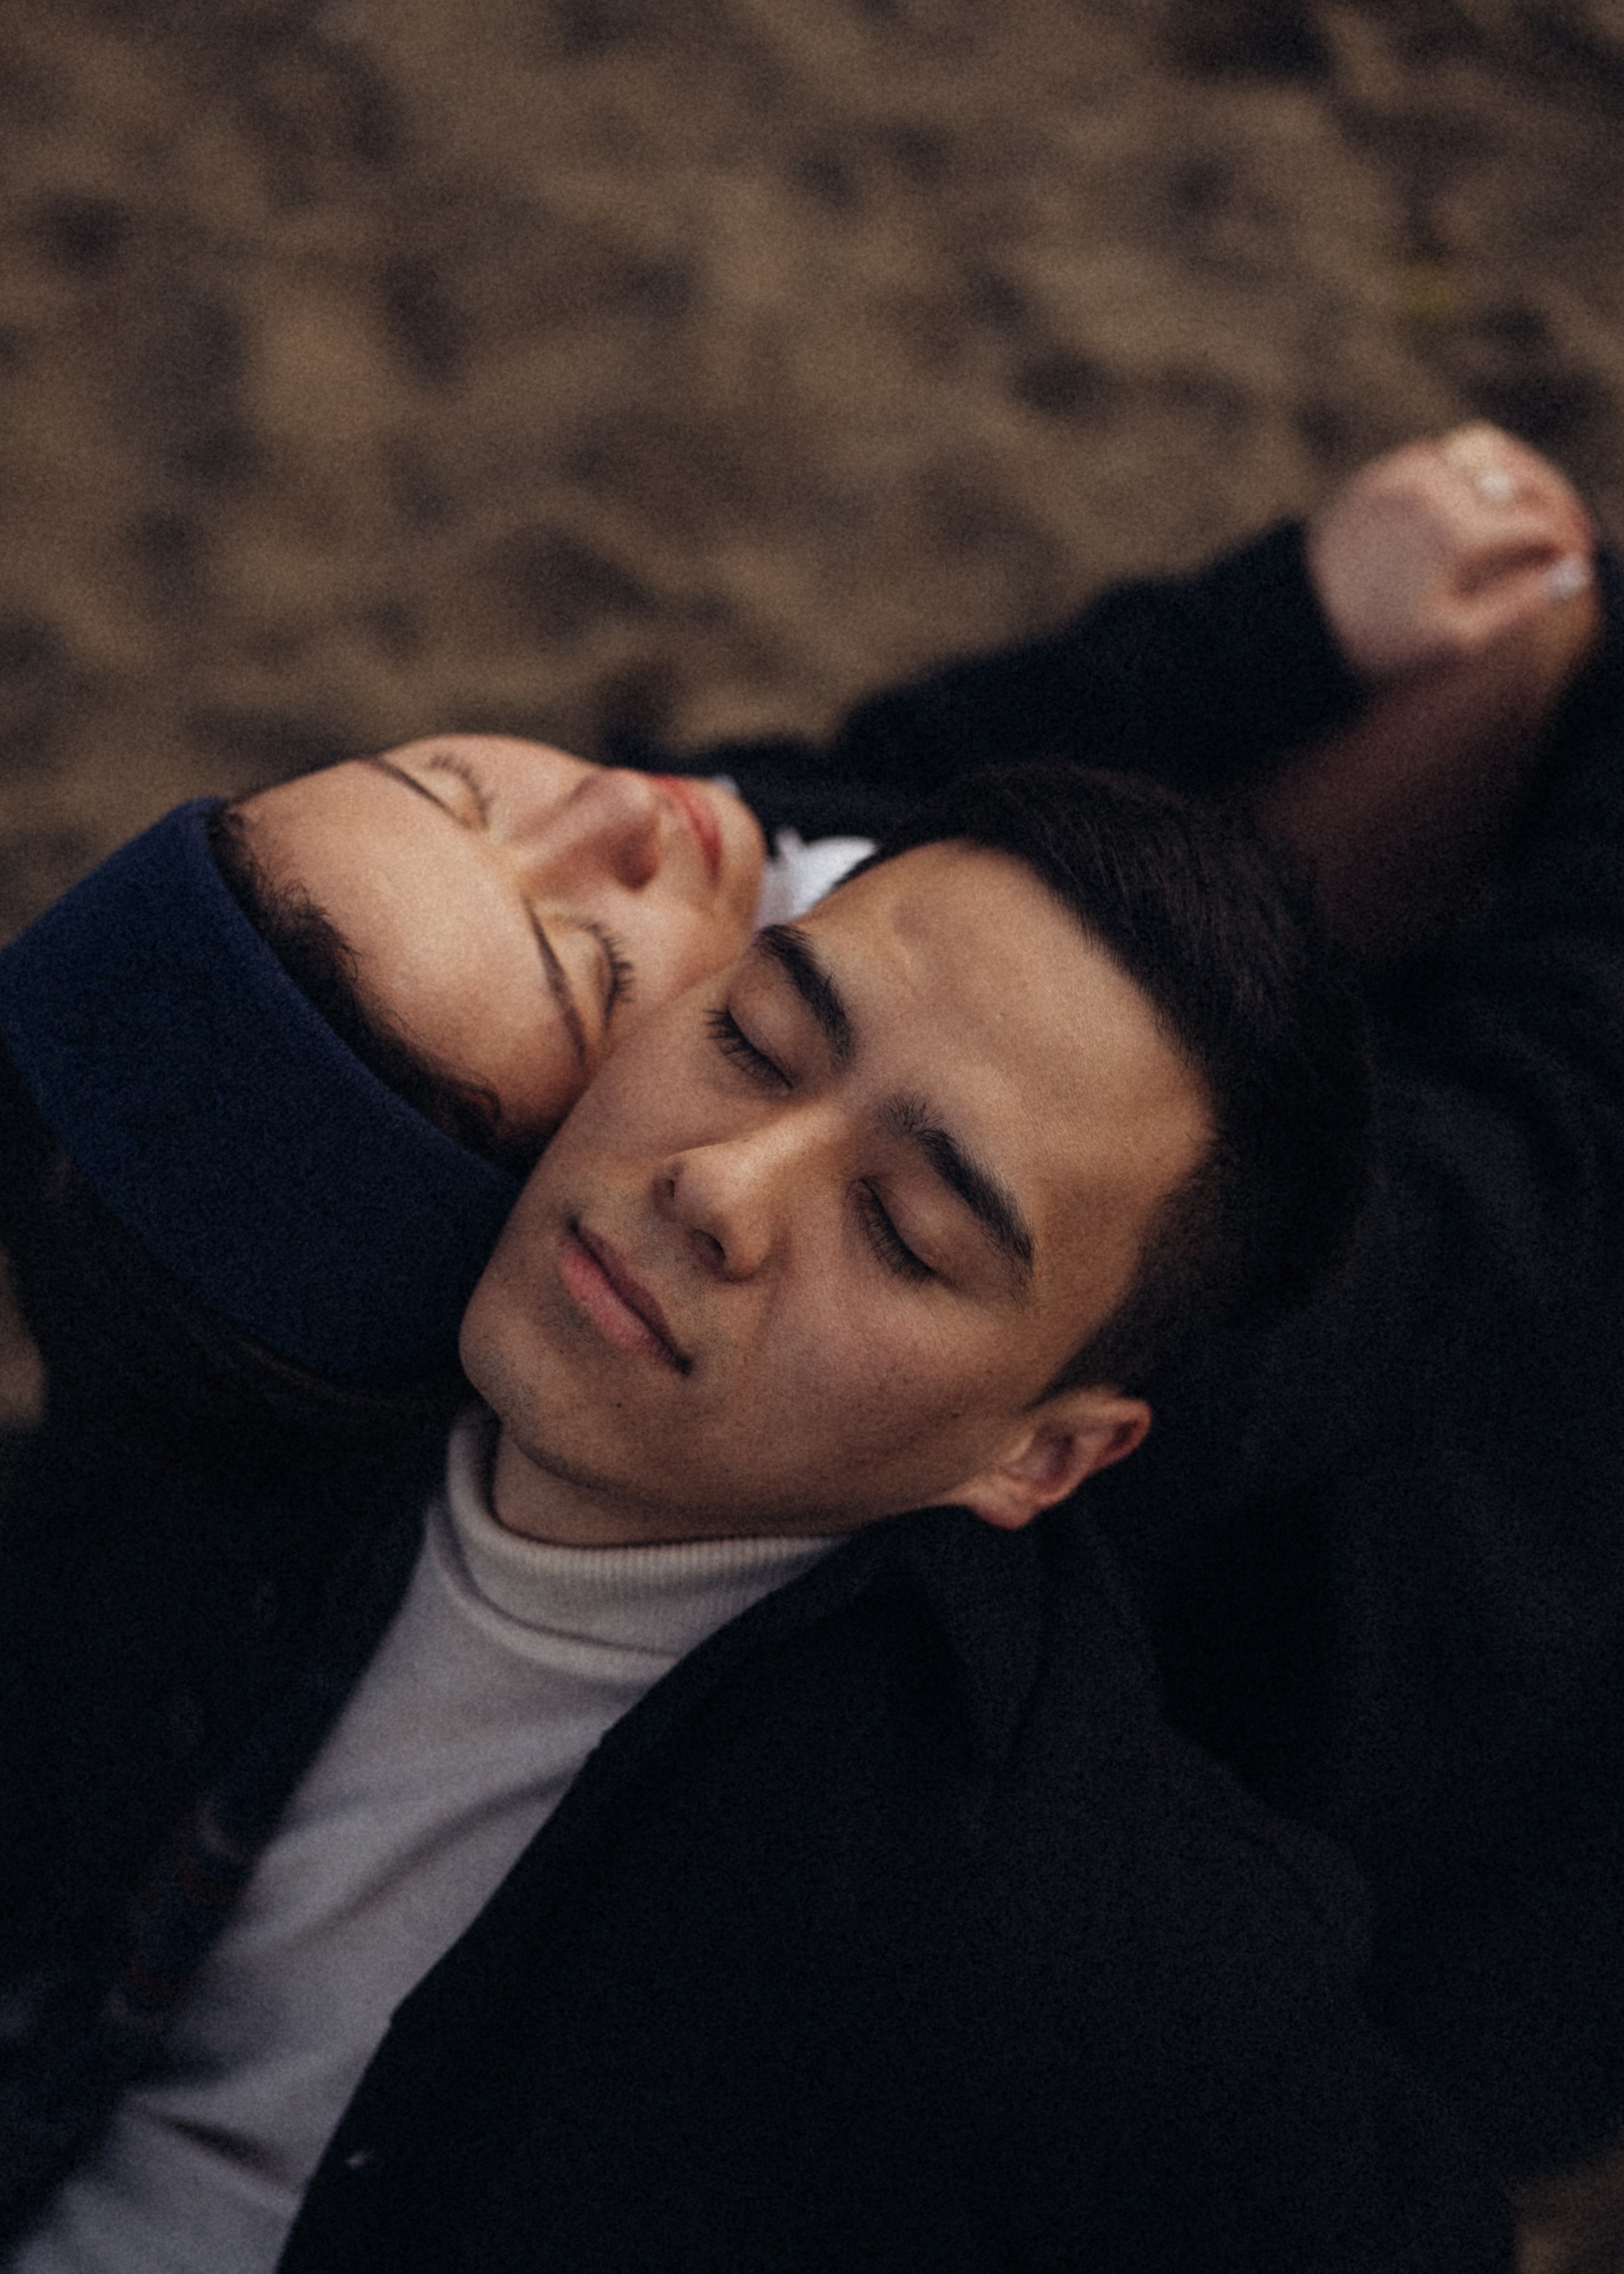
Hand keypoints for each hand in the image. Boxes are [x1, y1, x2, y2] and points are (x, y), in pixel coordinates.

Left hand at [1308, 423, 1595, 682]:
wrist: (1292, 624)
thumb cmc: (1371, 644)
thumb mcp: (1451, 642)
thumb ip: (1517, 606)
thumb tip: (1571, 575)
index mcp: (1455, 533)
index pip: (1539, 523)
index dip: (1569, 543)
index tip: (1582, 562)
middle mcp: (1434, 491)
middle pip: (1523, 475)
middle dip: (1557, 500)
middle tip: (1573, 529)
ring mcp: (1405, 474)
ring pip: (1487, 452)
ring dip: (1521, 474)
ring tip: (1539, 506)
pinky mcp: (1382, 473)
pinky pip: (1446, 452)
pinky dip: (1478, 467)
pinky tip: (1488, 497)